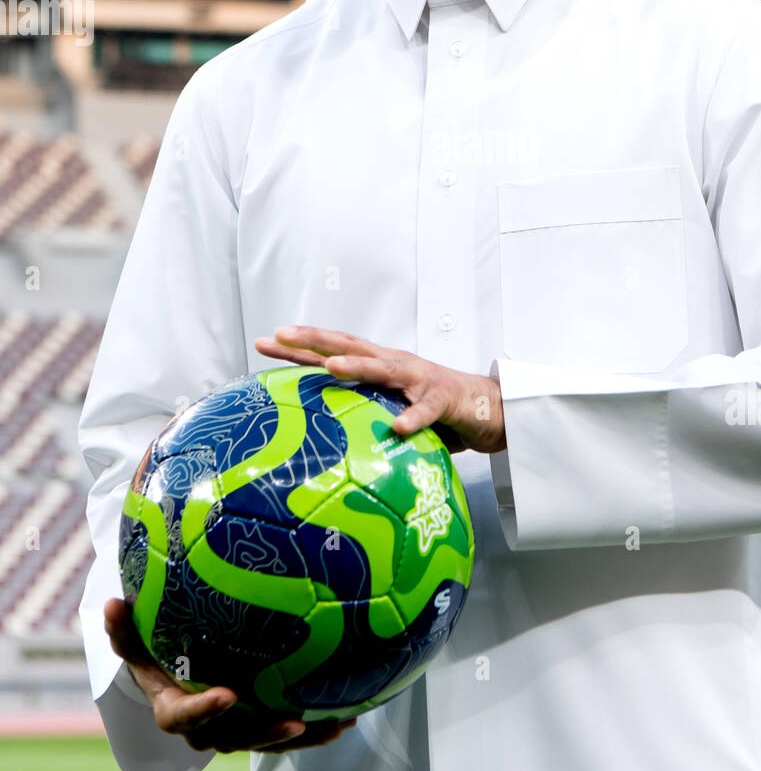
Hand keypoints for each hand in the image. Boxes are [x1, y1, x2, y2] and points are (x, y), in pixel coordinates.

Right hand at [104, 598, 356, 753]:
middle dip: (264, 734)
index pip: (183, 717)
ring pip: (265, 740)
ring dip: (301, 737)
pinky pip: (285, 731)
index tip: (227, 694)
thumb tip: (112, 603)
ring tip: (332, 726)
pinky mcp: (257, 723)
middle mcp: (205, 726)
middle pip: (234, 738)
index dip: (204, 710)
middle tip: (293, 723)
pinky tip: (345, 717)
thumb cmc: (154, 652)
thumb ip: (123, 627)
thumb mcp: (134, 640)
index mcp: (173, 707)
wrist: (171, 673)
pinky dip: (315, 728)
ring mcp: (233, 729)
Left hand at [254, 325, 505, 453]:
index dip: (299, 348)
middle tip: (281, 335)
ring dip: (358, 365)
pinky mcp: (443, 400)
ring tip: (331, 366)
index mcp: (379, 366)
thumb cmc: (432, 410)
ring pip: (384, 368)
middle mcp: (394, 364)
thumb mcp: (389, 409)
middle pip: (350, 346)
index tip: (264, 342)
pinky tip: (398, 427)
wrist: (487, 408)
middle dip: (314, 340)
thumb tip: (318, 435)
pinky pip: (426, 410)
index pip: (332, 353)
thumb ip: (360, 416)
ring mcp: (419, 379)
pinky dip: (412, 418)